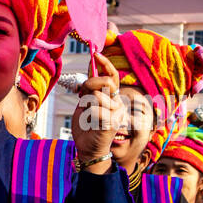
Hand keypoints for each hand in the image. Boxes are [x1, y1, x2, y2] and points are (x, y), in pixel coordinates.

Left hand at [69, 52, 123, 173]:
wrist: (87, 148)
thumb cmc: (86, 127)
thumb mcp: (85, 103)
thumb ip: (89, 88)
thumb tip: (91, 66)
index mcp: (112, 97)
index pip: (112, 76)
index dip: (105, 64)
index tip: (95, 54)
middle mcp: (119, 102)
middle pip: (104, 81)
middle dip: (90, 84)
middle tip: (83, 95)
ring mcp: (118, 112)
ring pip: (96, 96)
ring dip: (86, 105)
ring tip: (88, 116)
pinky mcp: (113, 121)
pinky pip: (94, 110)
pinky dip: (87, 116)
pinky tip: (90, 124)